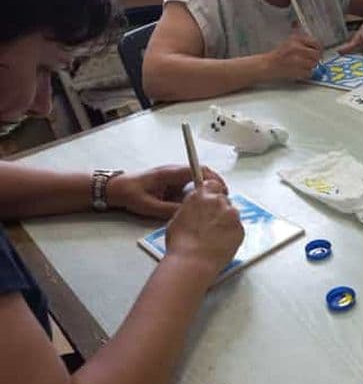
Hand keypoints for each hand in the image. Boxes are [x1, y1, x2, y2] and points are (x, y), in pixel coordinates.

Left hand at [106, 165, 227, 219]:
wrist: (116, 188)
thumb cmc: (130, 194)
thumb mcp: (150, 206)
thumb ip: (170, 210)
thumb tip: (189, 213)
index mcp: (170, 173)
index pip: (198, 170)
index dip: (212, 179)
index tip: (221, 190)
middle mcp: (174, 171)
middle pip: (202, 172)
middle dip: (215, 183)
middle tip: (224, 197)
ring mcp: (174, 175)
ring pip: (198, 177)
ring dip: (209, 187)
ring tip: (217, 201)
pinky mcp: (173, 181)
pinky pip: (191, 183)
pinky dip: (200, 190)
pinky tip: (203, 202)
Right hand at [165, 180, 243, 275]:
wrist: (192, 262)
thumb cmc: (181, 245)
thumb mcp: (177, 219)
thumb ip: (190, 209)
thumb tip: (194, 211)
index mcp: (200, 195)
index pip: (213, 185)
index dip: (213, 193)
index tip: (212, 200)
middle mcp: (217, 201)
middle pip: (224, 200)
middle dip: (220, 209)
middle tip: (212, 224)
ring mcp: (231, 215)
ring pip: (232, 214)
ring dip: (227, 221)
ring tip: (215, 237)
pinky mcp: (240, 229)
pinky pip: (238, 228)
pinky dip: (232, 234)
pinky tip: (221, 243)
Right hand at [265, 33, 322, 79]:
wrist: (268, 65)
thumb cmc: (279, 54)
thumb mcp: (290, 41)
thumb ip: (303, 41)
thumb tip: (318, 45)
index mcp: (296, 39)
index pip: (316, 43)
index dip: (319, 48)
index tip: (317, 51)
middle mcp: (297, 48)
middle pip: (317, 55)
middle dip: (315, 59)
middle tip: (311, 60)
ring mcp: (297, 60)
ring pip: (314, 64)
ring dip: (310, 66)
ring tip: (302, 65)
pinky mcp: (296, 71)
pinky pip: (309, 73)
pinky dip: (306, 73)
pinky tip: (299, 70)